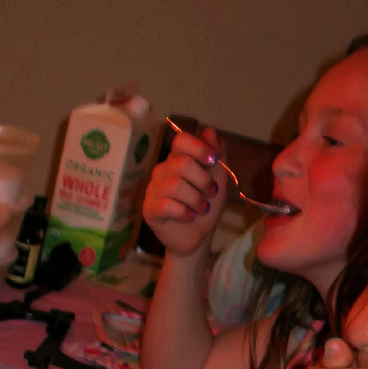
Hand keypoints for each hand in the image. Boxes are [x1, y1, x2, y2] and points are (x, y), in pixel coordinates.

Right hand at [142, 125, 227, 257]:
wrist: (198, 236)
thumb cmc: (206, 204)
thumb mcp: (218, 177)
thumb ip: (216, 153)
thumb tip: (209, 132)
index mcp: (177, 159)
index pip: (181, 141)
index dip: (199, 148)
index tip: (213, 162)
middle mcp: (162, 171)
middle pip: (182, 164)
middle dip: (203, 180)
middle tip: (211, 193)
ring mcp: (153, 190)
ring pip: (175, 185)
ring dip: (195, 199)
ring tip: (202, 209)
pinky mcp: (148, 210)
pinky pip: (166, 205)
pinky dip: (183, 212)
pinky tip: (189, 217)